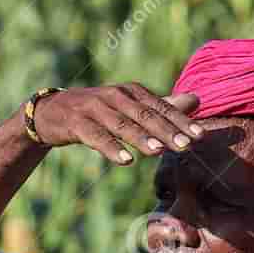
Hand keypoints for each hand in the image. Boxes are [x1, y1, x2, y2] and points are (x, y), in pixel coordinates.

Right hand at [28, 83, 203, 163]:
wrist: (53, 112)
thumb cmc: (100, 111)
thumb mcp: (131, 106)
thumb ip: (163, 106)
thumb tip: (197, 100)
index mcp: (132, 92)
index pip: (161, 107)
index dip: (181, 122)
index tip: (200, 137)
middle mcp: (115, 96)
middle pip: (145, 115)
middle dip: (166, 131)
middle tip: (186, 146)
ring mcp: (95, 108)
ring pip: (122, 125)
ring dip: (141, 138)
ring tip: (159, 151)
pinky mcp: (77, 123)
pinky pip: (96, 137)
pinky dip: (111, 148)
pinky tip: (126, 161)